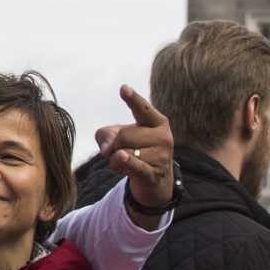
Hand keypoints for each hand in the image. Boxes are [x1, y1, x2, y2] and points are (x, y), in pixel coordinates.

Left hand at [94, 85, 174, 224]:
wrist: (153, 180)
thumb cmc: (134, 150)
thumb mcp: (115, 137)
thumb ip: (105, 136)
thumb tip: (108, 150)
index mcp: (157, 121)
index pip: (142, 108)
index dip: (132, 99)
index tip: (123, 88)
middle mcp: (163, 136)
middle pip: (124, 135)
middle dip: (114, 145)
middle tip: (117, 152)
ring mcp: (162, 156)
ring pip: (125, 152)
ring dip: (116, 160)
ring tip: (123, 163)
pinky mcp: (156, 174)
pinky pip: (134, 165)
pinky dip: (125, 163)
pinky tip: (120, 158)